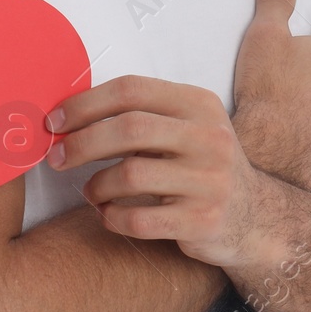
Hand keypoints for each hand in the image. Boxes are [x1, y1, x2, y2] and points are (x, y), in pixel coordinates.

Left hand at [44, 75, 268, 267]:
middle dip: (80, 143)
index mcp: (198, 104)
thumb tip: (67, 117)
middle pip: (128, 129)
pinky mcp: (203, 221)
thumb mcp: (184, 128)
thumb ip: (139, 116)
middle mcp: (209, 137)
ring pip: (129, 175)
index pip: (131, 90)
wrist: (255, 218)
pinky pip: (138, 219)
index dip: (85, 104)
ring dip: (95, 185)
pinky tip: (108, 215)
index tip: (55, 121)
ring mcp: (209, 180)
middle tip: (56, 158)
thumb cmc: (200, 167)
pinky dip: (111, 217)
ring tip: (90, 192)